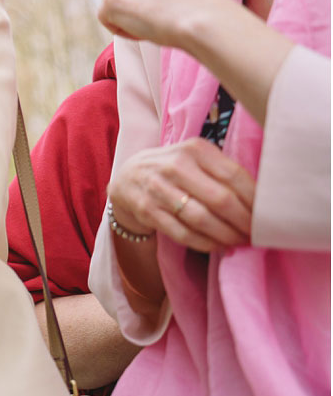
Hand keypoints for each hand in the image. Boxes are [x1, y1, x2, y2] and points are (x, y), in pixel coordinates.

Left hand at [98, 0, 226, 47]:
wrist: (199, 17)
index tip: (163, 2)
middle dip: (138, 1)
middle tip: (156, 15)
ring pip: (116, 2)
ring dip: (130, 15)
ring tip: (153, 24)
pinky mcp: (110, 2)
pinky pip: (107, 18)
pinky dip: (121, 29)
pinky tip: (142, 32)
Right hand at [107, 138, 254, 253]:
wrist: (128, 177)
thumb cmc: (174, 170)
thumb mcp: (195, 159)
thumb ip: (223, 172)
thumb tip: (262, 204)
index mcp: (194, 149)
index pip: (234, 176)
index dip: (255, 200)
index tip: (267, 216)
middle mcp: (175, 165)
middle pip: (220, 199)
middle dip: (243, 222)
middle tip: (257, 235)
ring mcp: (158, 188)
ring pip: (202, 219)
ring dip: (226, 235)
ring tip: (240, 242)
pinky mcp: (147, 210)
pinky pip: (183, 233)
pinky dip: (206, 244)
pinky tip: (219, 246)